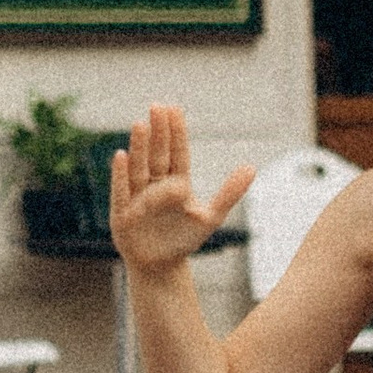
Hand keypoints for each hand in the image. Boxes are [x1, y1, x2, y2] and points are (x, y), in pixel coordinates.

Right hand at [109, 104, 251, 274]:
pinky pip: (122, 191)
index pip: (177, 153)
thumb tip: (252, 167)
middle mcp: (155, 184)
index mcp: (177, 182)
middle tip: (157, 106)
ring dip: (139, 146)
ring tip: (140, 124)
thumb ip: (230, 192)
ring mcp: (138, 197)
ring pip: (139, 167)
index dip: (176, 133)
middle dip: (158, 132)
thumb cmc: (185, 239)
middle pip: (157, 154)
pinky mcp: (123, 213)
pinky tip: (121, 155)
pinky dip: (121, 175)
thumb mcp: (212, 217)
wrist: (161, 267)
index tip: (175, 109)